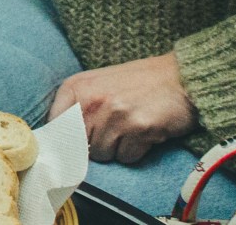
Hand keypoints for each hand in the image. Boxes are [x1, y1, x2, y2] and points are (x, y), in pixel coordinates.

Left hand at [48, 54, 198, 164]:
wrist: (181, 77)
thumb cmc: (138, 83)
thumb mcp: (98, 86)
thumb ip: (77, 109)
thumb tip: (59, 144)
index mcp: (76, 86)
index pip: (54, 127)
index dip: (64, 141)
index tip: (75, 144)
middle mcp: (90, 99)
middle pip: (78, 146)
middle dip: (95, 144)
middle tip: (114, 129)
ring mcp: (114, 114)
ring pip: (102, 154)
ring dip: (117, 147)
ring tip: (131, 127)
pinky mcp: (137, 128)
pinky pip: (126, 157)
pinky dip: (136, 150)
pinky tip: (145, 132)